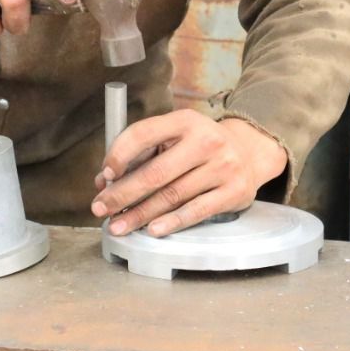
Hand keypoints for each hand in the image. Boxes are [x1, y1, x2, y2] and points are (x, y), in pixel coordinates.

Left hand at [90, 110, 286, 237]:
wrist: (249, 152)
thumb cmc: (201, 146)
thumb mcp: (176, 137)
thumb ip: (143, 154)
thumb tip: (105, 181)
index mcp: (184, 121)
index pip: (144, 134)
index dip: (119, 154)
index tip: (104, 175)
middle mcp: (205, 140)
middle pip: (156, 172)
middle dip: (123, 193)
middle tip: (100, 208)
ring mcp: (222, 166)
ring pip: (172, 195)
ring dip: (141, 213)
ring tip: (119, 225)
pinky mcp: (234, 192)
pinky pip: (196, 210)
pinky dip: (172, 222)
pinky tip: (152, 229)